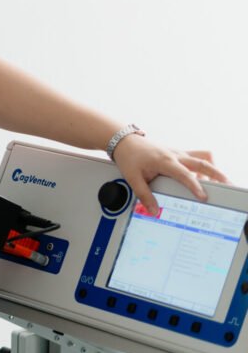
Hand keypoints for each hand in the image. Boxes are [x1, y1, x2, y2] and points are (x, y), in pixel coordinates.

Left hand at [112, 133, 227, 214]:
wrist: (124, 141)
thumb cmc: (129, 157)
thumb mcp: (132, 178)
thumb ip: (144, 195)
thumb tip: (154, 211)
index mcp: (164, 161)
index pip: (184, 174)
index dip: (195, 186)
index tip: (203, 196)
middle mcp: (174, 155)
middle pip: (202, 162)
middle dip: (217, 174)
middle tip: (228, 185)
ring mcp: (178, 153)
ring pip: (202, 157)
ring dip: (213, 168)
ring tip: (221, 182)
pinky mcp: (178, 153)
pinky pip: (196, 157)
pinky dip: (204, 166)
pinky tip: (201, 178)